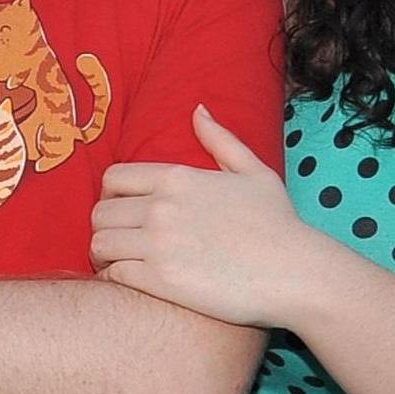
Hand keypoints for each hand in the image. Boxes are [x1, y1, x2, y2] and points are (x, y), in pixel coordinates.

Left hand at [90, 106, 329, 328]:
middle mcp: (161, 207)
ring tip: (123, 263)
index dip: (111, 197)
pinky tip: (136, 282)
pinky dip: (116, 280)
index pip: (112, 179)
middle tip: (123, 243)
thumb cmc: (278, 223)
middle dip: (107, 228)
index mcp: (177, 178)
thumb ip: (220, 140)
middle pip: (100, 214)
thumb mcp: (253, 171)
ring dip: (105, 256)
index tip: (125, 213)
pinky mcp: (160, 281)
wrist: (296, 273)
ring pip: (98, 245)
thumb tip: (198, 110)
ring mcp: (158, 244)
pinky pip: (113, 276)